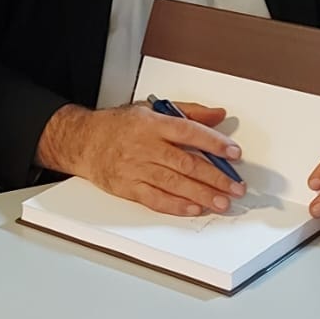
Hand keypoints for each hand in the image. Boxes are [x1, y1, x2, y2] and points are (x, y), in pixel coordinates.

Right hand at [41, 102, 244, 217]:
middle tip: (235, 187)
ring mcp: (136, 169)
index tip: (234, 153)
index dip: (214, 143)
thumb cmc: (118, 126)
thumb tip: (218, 114)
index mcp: (152, 124)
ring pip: (174, 184)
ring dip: (202, 195)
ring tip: (222, 202)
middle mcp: (145, 147)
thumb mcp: (151, 109)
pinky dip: (176, 206)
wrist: (83, 142)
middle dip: (215, 177)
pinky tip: (194, 208)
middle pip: (186, 164)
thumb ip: (188, 112)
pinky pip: (156, 199)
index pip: (189, 132)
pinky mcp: (129, 188)